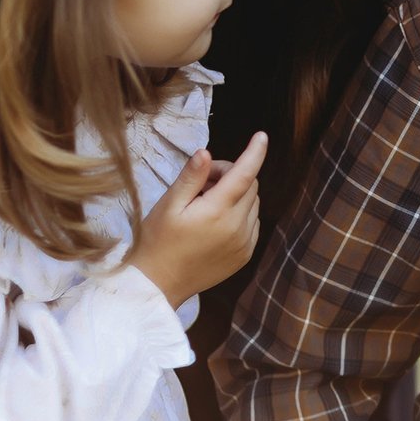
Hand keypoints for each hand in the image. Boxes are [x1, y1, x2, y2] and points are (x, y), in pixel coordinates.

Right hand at [127, 133, 266, 308]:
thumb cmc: (158, 240)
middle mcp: (237, 227)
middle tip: (203, 181)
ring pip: (252, 204)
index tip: (261, 136)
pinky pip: (252, 223)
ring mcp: (244, 243)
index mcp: (217, 212)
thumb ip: (191, 177)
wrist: (158, 284)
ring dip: (236, 195)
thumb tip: (206, 153)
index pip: (245, 174)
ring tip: (205, 203)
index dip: (255, 152)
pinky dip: (240, 214)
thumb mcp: (169, 205)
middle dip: (231, 175)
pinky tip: (216, 221)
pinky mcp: (245, 255)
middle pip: (249, 186)